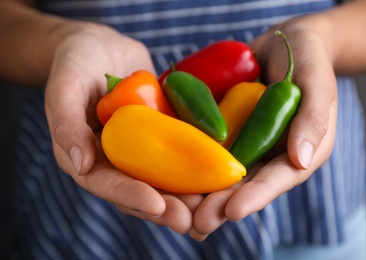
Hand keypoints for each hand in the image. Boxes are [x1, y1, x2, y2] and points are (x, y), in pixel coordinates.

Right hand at [44, 22, 202, 232]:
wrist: (102, 46)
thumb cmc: (76, 62)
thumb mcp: (65, 87)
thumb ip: (66, 124)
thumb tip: (80, 165)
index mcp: (87, 158)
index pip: (108, 185)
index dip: (132, 197)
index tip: (158, 205)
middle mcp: (115, 160)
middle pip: (141, 190)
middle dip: (166, 208)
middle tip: (192, 220)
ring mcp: (140, 149)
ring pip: (164, 178)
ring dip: (187, 195)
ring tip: (211, 206)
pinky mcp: (160, 135)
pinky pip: (180, 152)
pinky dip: (199, 165)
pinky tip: (220, 174)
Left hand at [189, 17, 337, 239]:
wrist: (280, 43)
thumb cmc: (306, 56)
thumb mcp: (316, 80)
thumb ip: (313, 118)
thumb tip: (301, 159)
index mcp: (298, 150)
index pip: (278, 178)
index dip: (256, 196)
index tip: (233, 211)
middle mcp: (270, 153)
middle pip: (246, 185)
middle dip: (223, 206)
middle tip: (199, 224)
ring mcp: (246, 143)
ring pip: (223, 174)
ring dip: (203, 194)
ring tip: (181, 214)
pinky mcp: (226, 131)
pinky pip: (207, 149)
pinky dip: (190, 163)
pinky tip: (169, 177)